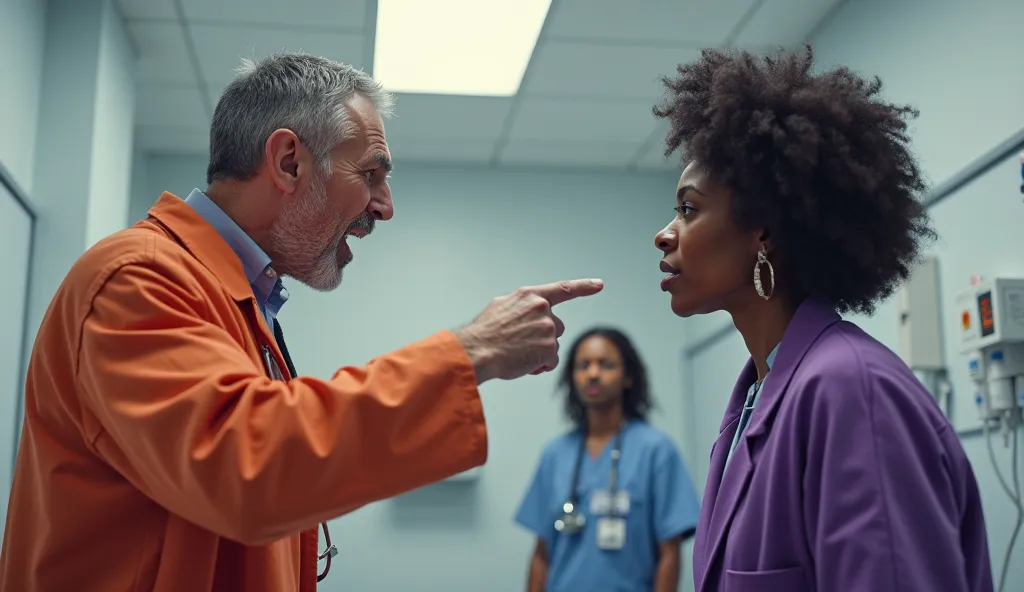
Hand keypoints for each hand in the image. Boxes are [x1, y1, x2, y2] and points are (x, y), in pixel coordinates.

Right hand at [455, 279, 603, 382]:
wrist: (476, 351)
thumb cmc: (484, 333)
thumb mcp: (501, 307)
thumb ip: (521, 306)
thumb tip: (527, 311)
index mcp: (529, 295)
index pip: (563, 289)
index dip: (584, 287)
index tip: (599, 285)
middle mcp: (542, 308)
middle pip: (557, 326)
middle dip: (545, 337)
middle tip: (522, 344)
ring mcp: (547, 328)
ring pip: (554, 344)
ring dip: (541, 352)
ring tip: (518, 354)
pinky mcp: (549, 347)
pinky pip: (552, 361)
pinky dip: (541, 366)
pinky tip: (524, 364)